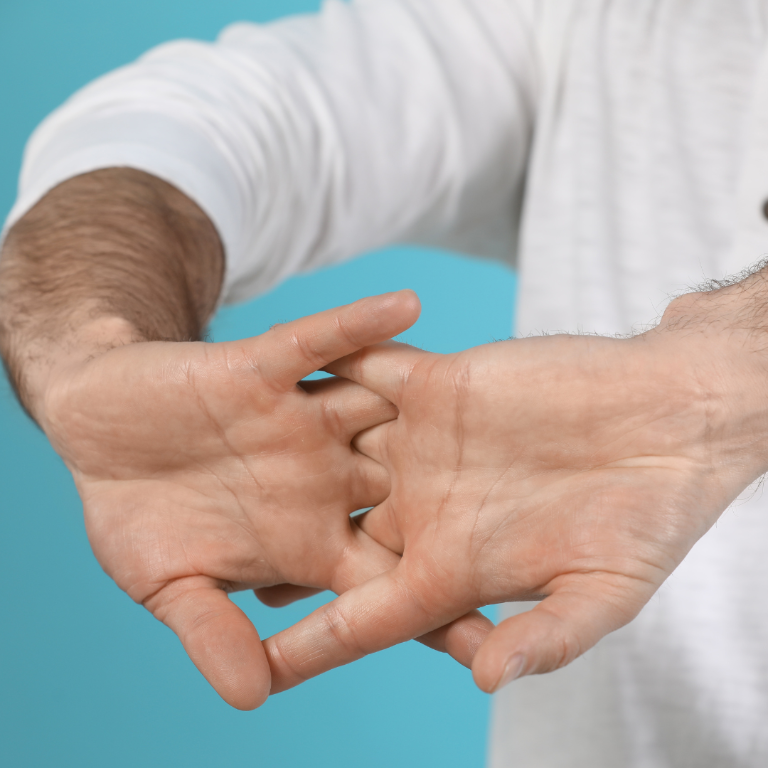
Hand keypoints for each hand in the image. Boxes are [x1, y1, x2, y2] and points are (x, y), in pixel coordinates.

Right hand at [38, 291, 490, 708]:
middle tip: (543, 515)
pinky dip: (359, 325)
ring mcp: (302, 421)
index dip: (433, 608)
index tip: (495, 636)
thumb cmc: (137, 514)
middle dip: (468, 507)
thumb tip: (252, 697)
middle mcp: (322, 477)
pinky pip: (323, 343)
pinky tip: (409, 304)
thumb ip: (212, 631)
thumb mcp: (169, 583)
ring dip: (433, 404)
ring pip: (380, 411)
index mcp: (308, 539)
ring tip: (509, 391)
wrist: (97, 429)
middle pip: (409, 494)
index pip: (383, 578)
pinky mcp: (268, 369)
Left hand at [265, 302, 767, 693]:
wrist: (674, 420)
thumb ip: (546, 635)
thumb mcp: (603, 590)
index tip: (263, 670)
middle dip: (275, 549)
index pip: (369, 613)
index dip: (318, 643)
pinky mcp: (438, 383)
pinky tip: (271, 368)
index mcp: (456, 564)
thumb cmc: (650, 515)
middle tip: (210, 566)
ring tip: (216, 458)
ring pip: (331, 451)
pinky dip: (324, 366)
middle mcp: (427, 505)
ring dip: (276, 453)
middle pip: (331, 534)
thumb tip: (486, 679)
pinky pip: (365, 371)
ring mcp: (425, 443)